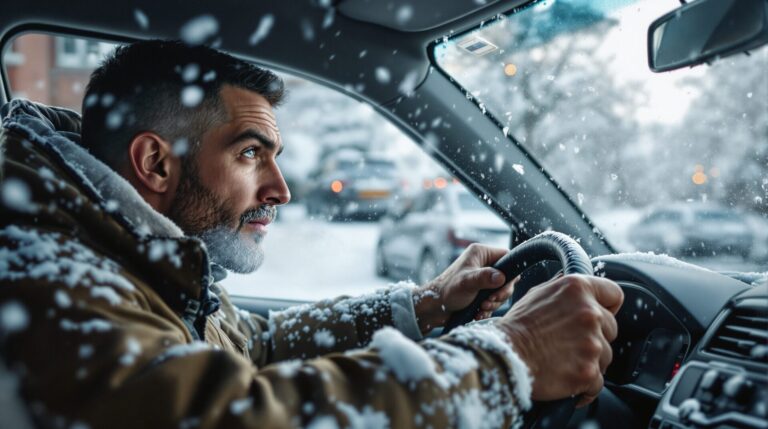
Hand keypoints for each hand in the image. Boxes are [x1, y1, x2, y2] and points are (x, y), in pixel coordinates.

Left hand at [412, 243, 517, 333]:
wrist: (434, 308)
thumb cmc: (447, 290)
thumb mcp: (467, 282)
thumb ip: (485, 278)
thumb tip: (502, 277)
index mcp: (481, 253)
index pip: (507, 256)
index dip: (510, 272)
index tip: (502, 287)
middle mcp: (483, 264)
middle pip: (507, 277)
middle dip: (500, 293)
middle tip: (489, 301)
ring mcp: (483, 278)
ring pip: (501, 290)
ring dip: (494, 303)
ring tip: (482, 308)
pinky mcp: (481, 291)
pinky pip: (494, 300)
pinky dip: (488, 308)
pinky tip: (479, 313)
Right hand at [495, 274, 623, 406]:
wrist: (504, 356)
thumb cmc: (516, 327)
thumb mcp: (537, 294)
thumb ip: (563, 291)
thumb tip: (578, 291)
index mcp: (577, 289)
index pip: (614, 294)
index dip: (609, 306)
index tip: (602, 315)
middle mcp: (589, 313)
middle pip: (612, 328)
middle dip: (595, 336)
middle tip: (571, 342)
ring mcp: (591, 344)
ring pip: (606, 355)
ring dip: (589, 360)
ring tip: (564, 360)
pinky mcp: (588, 371)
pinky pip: (598, 382)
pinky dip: (585, 385)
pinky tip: (568, 379)